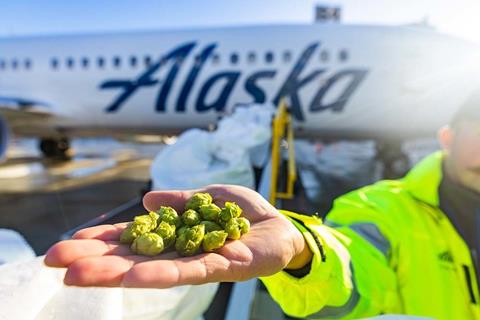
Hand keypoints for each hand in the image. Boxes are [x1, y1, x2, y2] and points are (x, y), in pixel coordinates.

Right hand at [44, 184, 310, 287]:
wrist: (281, 228)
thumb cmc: (244, 214)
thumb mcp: (209, 198)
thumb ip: (181, 202)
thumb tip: (148, 203)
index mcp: (174, 236)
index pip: (132, 239)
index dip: (103, 240)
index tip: (70, 242)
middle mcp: (180, 254)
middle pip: (132, 258)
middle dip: (95, 260)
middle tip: (55, 262)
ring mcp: (198, 264)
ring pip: (152, 270)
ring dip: (115, 274)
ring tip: (78, 275)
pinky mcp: (222, 267)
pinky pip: (188, 271)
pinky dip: (159, 273)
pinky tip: (133, 276)